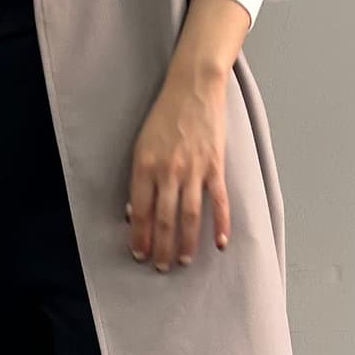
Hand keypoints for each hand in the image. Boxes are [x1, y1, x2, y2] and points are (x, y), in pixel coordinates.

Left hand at [125, 62, 231, 270]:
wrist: (193, 88)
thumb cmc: (164, 116)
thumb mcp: (141, 144)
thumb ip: (139, 178)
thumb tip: (134, 211)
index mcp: (145, 166)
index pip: (140, 211)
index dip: (140, 236)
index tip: (140, 253)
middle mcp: (168, 171)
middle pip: (164, 219)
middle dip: (161, 247)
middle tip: (161, 267)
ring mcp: (194, 170)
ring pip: (189, 216)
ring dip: (186, 243)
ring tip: (183, 261)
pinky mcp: (215, 166)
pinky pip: (218, 201)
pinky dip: (220, 224)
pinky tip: (220, 243)